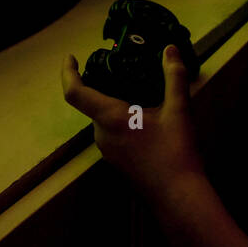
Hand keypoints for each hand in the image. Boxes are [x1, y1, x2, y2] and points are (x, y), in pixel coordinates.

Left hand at [61, 44, 205, 203]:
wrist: (179, 196)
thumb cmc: (176, 152)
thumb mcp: (179, 110)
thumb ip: (174, 77)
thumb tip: (170, 49)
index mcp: (110, 118)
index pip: (75, 92)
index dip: (68, 72)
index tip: (71, 57)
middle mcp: (102, 135)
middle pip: (91, 103)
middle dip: (101, 84)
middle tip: (120, 67)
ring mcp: (108, 151)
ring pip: (103, 119)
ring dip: (113, 102)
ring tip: (136, 87)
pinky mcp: (118, 161)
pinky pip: (111, 132)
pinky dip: (120, 118)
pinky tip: (143, 115)